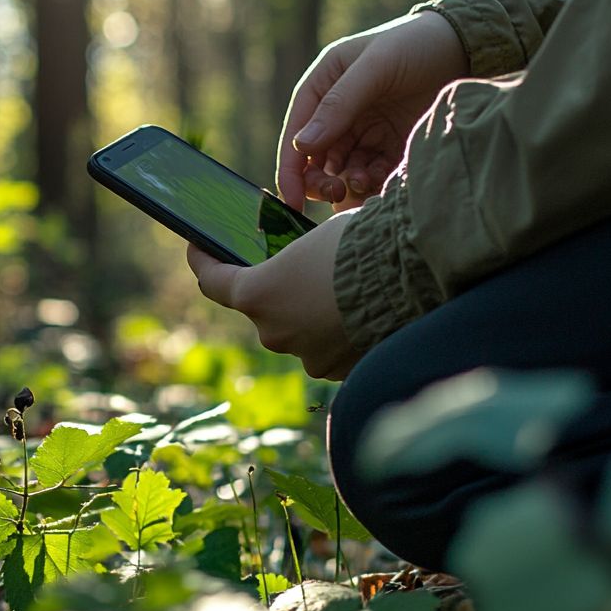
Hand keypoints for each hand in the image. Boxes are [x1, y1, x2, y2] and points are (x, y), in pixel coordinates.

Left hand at [186, 212, 358, 380]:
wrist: (410, 278)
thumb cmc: (360, 245)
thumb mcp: (314, 239)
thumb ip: (292, 261)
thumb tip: (296, 268)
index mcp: (257, 294)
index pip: (213, 281)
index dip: (203, 262)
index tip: (199, 249)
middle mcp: (272, 332)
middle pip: (263, 308)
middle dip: (277, 289)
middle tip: (298, 267)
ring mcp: (304, 356)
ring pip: (298, 330)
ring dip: (310, 313)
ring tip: (338, 289)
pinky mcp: (335, 371)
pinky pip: (326, 347)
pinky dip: (336, 332)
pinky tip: (358, 311)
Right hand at [277, 10, 467, 211]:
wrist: (468, 47)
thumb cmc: (417, 43)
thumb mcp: (376, 66)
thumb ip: (339, 104)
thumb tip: (302, 146)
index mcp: (323, 86)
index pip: (296, 133)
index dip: (291, 170)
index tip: (292, 201)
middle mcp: (338, 112)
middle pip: (315, 160)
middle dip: (321, 181)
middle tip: (336, 192)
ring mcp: (364, 131)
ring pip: (342, 172)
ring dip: (348, 184)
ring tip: (365, 182)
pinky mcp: (390, 146)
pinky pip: (372, 175)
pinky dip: (373, 184)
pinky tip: (383, 180)